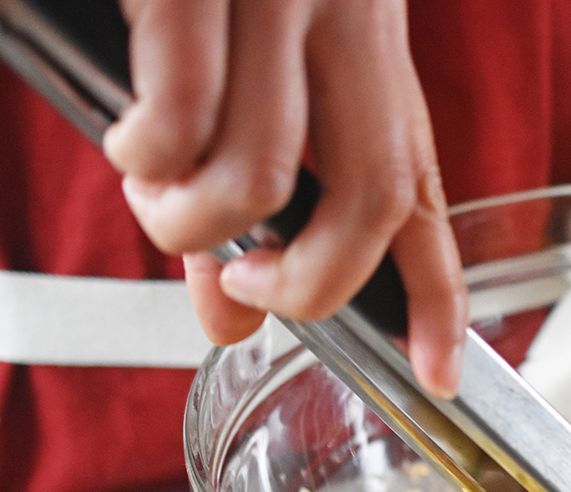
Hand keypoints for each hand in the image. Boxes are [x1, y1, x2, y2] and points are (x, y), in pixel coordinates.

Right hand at [101, 0, 466, 395]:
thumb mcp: (264, 68)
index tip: (440, 374)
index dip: (440, 297)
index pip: (424, 193)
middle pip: (373, 201)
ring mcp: (280, 1)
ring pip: (265, 175)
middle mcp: (348, 27)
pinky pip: (182, 112)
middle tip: (248, 291)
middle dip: (307, 285)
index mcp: (372, 54)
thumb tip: (226, 318)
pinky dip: (148, 157)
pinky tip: (129, 140)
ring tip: (160, 203)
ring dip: (199, 228)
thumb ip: (253, 196)